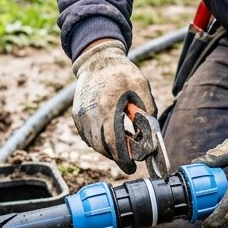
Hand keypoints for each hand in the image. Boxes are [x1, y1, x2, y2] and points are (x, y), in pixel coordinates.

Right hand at [72, 40, 155, 172]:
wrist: (97, 60)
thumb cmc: (122, 73)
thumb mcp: (141, 86)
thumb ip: (147, 110)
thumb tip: (150, 135)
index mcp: (108, 106)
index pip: (114, 141)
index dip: (124, 158)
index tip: (132, 167)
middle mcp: (91, 113)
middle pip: (103, 147)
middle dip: (118, 156)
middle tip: (131, 157)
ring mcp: (81, 115)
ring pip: (95, 144)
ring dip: (109, 149)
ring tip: (122, 142)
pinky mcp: (76, 115)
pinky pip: (88, 136)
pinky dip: (99, 141)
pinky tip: (110, 133)